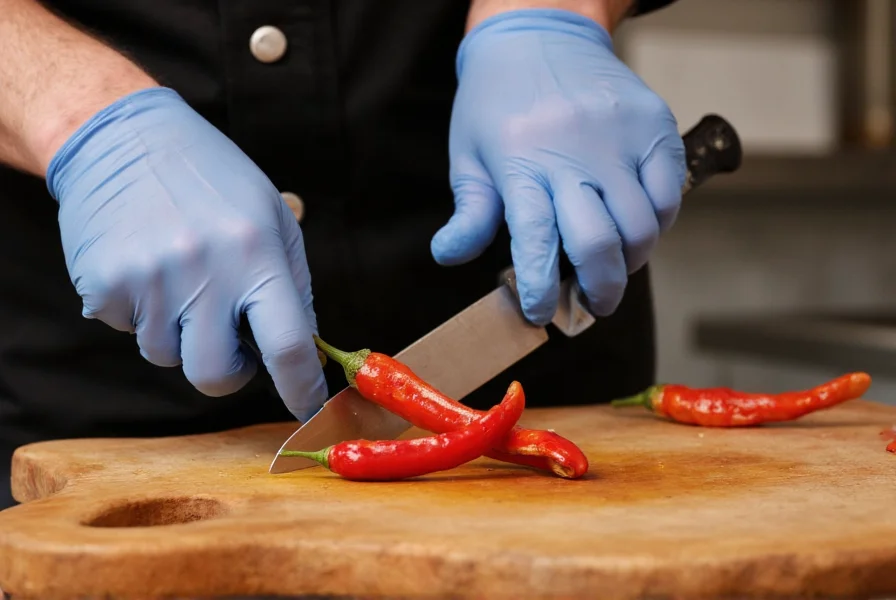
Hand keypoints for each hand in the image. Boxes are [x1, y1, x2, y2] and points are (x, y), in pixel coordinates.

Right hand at [47, 87, 326, 420]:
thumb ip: (292, 283)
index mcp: (256, 253)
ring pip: (167, 355)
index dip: (301, 388)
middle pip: (216, 375)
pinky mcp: (105, 284)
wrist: (124, 138)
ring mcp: (150, 280)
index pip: (288, 344)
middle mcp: (204, 271)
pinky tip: (146, 265)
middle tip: (228, 342)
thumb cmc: (212, 179)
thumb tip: (304, 351)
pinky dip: (141, 311)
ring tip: (179, 276)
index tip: (306, 408)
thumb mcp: (270, 217)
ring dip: (178, 332)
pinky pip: (129, 330)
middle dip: (228, 373)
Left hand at [431, 8, 685, 324]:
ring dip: (632, 261)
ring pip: (643, 226)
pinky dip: (659, 222)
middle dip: (600, 290)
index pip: (537, 242)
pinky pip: (669, 192)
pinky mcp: (654, 124)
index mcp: (521, 164)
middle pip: (600, 244)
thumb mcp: (469, 155)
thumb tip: (449, 257)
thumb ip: (469, 211)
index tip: (541, 314)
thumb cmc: (496, 102)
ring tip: (615, 266)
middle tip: (593, 304)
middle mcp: (574, 153)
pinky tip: (637, 225)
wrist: (539, 33)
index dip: (542, 289)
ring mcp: (620, 138)